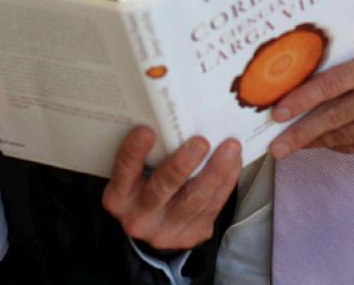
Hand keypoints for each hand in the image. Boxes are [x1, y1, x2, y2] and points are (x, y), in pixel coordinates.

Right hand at [101, 126, 240, 251]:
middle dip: (183, 164)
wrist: (153, 226)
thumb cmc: (144, 186)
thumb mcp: (134, 175)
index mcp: (119, 196)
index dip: (134, 152)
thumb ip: (147, 154)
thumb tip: (173, 119)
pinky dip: (226, 181)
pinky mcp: (192, 234)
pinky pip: (213, 207)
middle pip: (162, 188)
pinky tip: (233, 162)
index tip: (147, 131)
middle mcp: (139, 217)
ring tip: (230, 147)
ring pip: (195, 200)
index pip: (124, 171)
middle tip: (201, 141)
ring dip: (215, 171)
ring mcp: (166, 230)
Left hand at [268, 28, 353, 156]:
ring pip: (346, 136)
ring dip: (318, 140)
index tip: (278, 113)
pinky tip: (328, 142)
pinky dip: (343, 145)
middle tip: (277, 145)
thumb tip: (308, 54)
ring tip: (298, 143)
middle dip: (300, 133)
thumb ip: (347, 45)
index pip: (329, 86)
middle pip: (333, 117)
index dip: (300, 101)